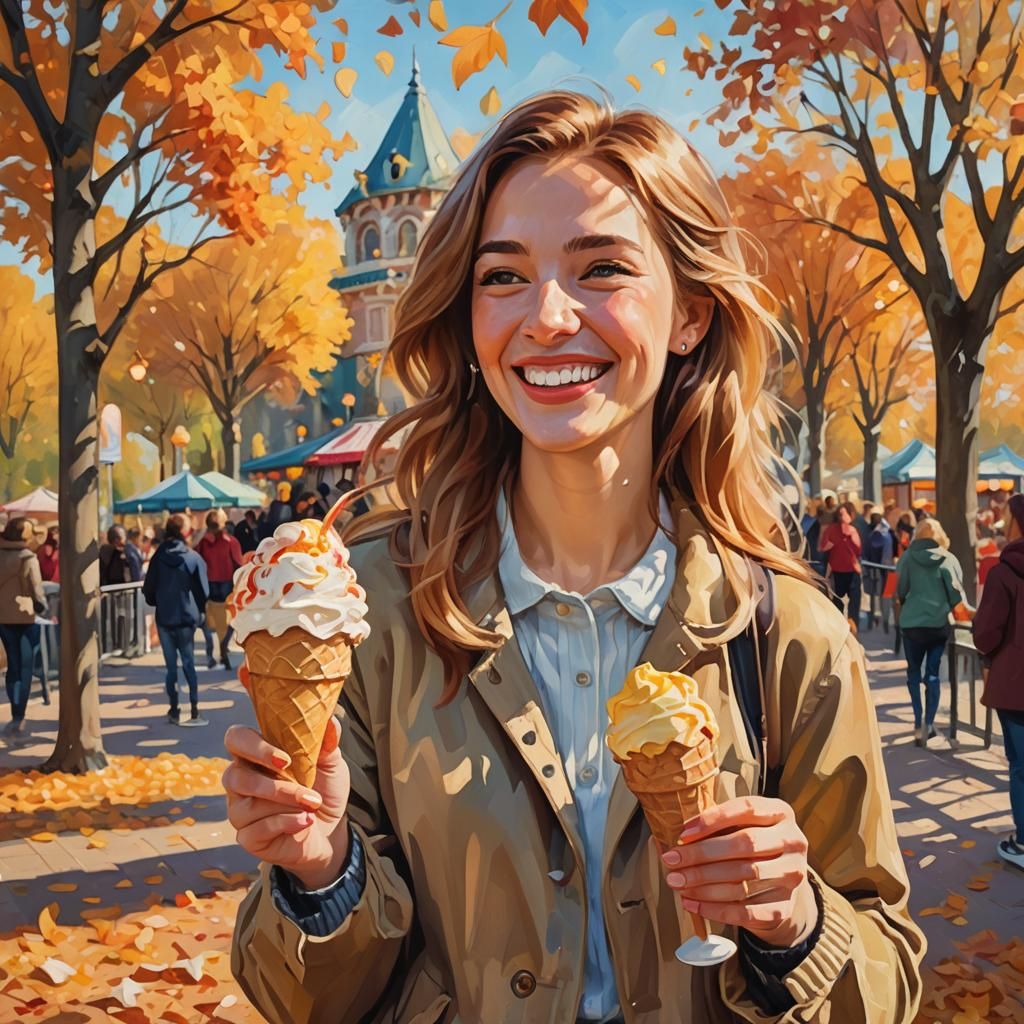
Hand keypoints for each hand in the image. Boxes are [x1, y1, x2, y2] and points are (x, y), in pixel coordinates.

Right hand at [223, 717, 351, 889]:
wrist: (331, 830)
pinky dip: (286, 823)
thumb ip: (327, 743)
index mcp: (256, 755)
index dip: (253, 746)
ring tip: (313, 804)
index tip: (285, 759)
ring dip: (287, 803)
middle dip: (274, 784)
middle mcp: (241, 781)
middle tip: (305, 784)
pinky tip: (305, 821)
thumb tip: (331, 720)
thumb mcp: (331, 764)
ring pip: (248, 805)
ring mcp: (240, 810)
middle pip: (234, 775)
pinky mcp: (247, 837)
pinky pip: (257, 829)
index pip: (236, 739)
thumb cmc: (323, 790)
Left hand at [658, 796, 817, 948]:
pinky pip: (746, 911)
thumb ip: (718, 826)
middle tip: (671, 861)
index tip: (683, 833)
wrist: (780, 884)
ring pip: (743, 879)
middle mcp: (793, 841)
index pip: (746, 808)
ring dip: (703, 883)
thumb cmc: (750, 845)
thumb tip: (680, 837)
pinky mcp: (785, 907)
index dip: (712, 820)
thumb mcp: (741, 826)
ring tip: (676, 882)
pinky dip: (714, 908)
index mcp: (780, 812)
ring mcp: (792, 875)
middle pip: (744, 845)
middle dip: (702, 854)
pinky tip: (692, 903)